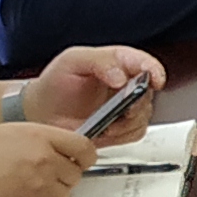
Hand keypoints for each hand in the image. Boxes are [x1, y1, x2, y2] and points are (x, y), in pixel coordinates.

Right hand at [0, 123, 96, 196]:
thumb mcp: (7, 133)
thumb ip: (38, 139)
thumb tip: (61, 148)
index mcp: (39, 137)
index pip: (84, 148)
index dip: (85, 156)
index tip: (81, 160)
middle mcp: (44, 162)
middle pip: (76, 175)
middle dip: (62, 177)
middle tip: (38, 176)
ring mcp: (38, 190)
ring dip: (49, 195)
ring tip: (20, 188)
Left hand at [29, 46, 164, 140]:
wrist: (42, 113)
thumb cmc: (55, 84)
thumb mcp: (72, 61)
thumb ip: (100, 61)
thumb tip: (122, 76)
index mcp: (117, 61)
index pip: (145, 63)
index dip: (153, 71)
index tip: (154, 80)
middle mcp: (126, 83)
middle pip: (148, 92)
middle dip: (137, 102)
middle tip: (121, 108)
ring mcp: (126, 106)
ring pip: (144, 114)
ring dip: (127, 121)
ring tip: (105, 122)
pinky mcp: (123, 127)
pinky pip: (136, 132)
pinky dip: (123, 134)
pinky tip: (106, 130)